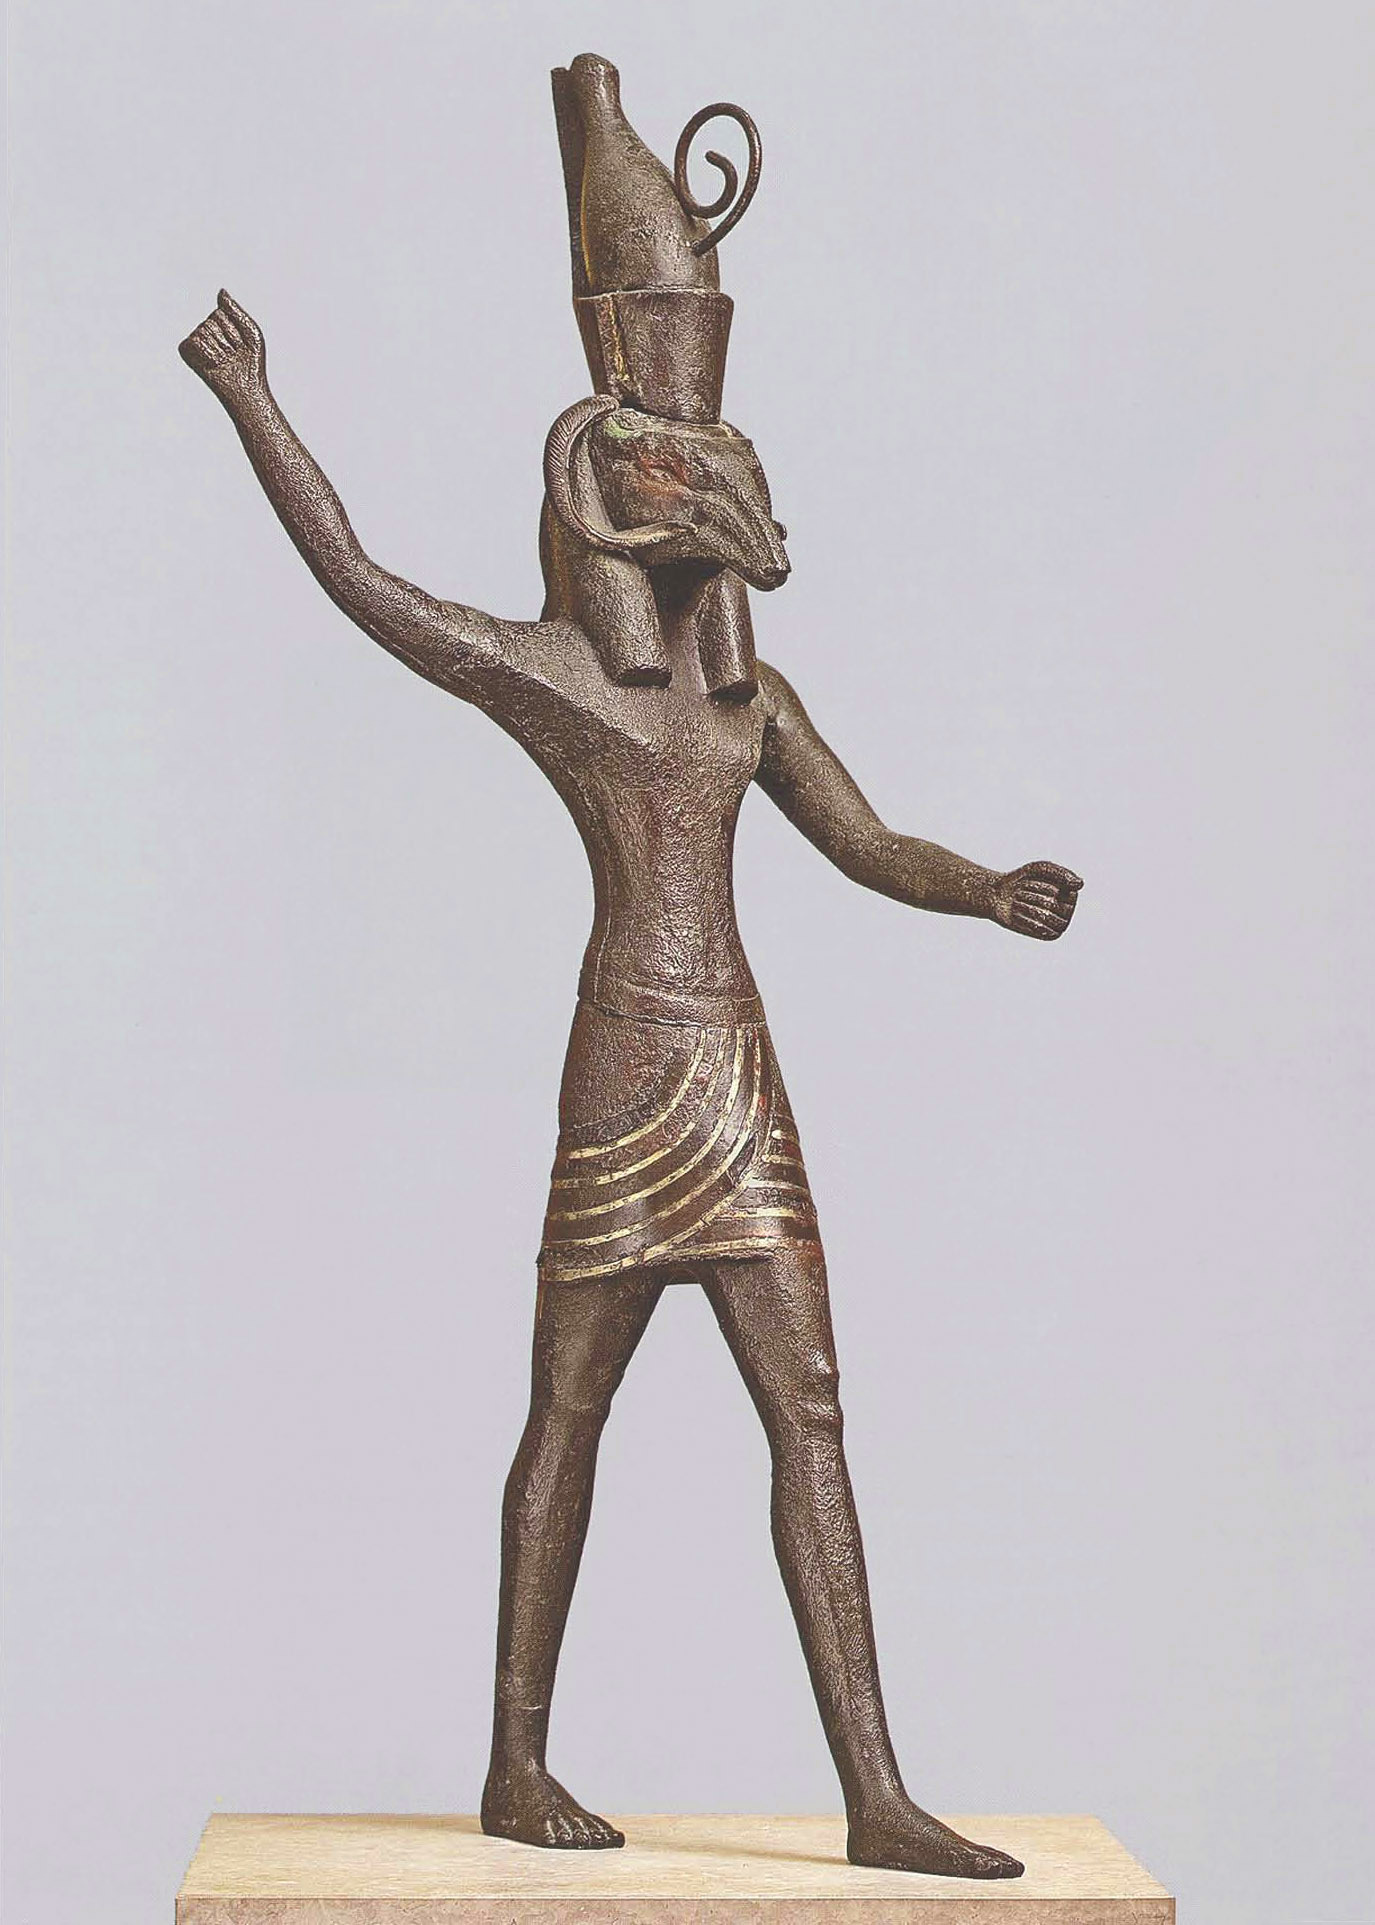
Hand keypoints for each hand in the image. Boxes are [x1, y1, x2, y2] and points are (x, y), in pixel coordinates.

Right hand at [179, 289, 265, 404]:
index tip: (241, 345)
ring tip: (225, 361)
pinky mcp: (185, 351)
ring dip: (219, 350)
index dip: (235, 330)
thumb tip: (221, 291)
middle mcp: (205, 328)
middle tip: (233, 356)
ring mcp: (194, 340)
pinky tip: (213, 364)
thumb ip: (235, 310)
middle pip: (211, 322)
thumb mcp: (251, 332)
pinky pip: (192, 342)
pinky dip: (206, 354)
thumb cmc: (251, 363)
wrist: (245, 389)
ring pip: (204, 332)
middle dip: (227, 340)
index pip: (221, 312)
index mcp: (220, 322)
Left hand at [991, 860, 1082, 940]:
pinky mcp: (1051, 935)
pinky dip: (1024, 920)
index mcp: (1070, 891)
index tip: (1029, 880)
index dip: (1039, 885)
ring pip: (1044, 917)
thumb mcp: (1039, 869)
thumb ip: (1060, 873)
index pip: (1056, 891)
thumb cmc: (1021, 880)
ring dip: (1025, 907)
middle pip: (1050, 904)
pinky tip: (1017, 914)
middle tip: (1020, 893)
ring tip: (1018, 902)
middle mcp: (1069, 909)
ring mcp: (1060, 923)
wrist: (999, 895)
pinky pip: (1039, 929)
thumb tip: (1080, 884)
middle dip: (1030, 896)